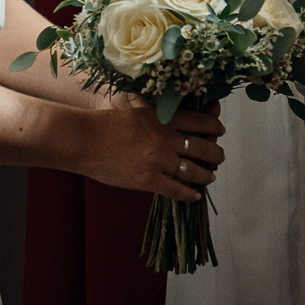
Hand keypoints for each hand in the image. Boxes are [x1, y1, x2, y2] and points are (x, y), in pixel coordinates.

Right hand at [82, 104, 225, 202]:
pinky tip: (194, 196)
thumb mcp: (137, 108)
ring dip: (206, 174)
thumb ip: (156, 112)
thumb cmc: (107, 122)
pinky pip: (177, 190)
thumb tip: (171, 115)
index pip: (201, 121)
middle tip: (219, 157)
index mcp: (165, 118)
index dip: (214, 127)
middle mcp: (167, 139)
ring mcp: (159, 161)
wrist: (85, 139)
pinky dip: (189, 194)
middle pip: (204, 147)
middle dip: (216, 153)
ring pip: (194, 171)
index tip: (219, 131)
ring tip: (210, 176)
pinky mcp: (149, 181)